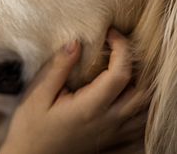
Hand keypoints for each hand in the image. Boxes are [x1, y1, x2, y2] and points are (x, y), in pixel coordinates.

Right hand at [0, 29, 147, 153]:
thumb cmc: (30, 128)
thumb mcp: (37, 95)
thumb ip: (58, 68)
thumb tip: (76, 43)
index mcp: (90, 107)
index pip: (121, 74)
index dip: (122, 48)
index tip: (111, 33)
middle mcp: (108, 122)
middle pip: (143, 92)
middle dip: (139, 66)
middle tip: (121, 50)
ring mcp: (113, 136)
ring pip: (146, 111)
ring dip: (144, 87)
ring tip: (129, 70)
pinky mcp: (113, 144)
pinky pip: (141, 128)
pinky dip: (144, 110)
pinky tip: (131, 99)